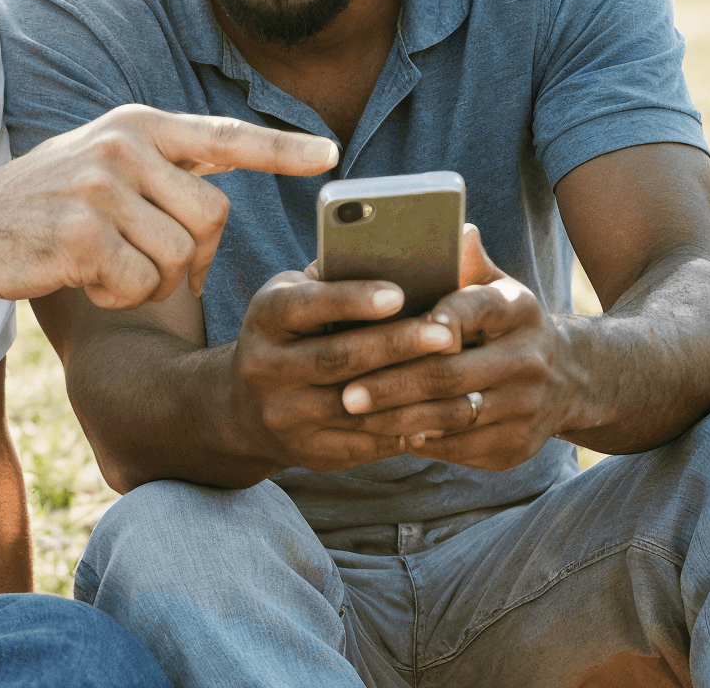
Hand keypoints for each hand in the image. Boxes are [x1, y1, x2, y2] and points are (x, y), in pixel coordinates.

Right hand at [0, 105, 337, 309]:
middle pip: (212, 218)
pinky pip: (141, 285)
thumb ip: (162, 170)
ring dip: (149, 280)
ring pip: (179, 257)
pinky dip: (119, 295)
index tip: (329, 156)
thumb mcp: (103, 165)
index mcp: (137, 125)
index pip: (225, 136)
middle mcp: (124, 145)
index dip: (281, 150)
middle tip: (143, 262)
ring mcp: (102, 187)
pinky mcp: (82, 234)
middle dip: (190, 257)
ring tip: (102, 262)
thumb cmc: (43, 206)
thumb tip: (226, 201)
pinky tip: (83, 277)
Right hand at [224, 268, 463, 471]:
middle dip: (396, 346)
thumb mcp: (299, 296)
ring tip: (462, 381)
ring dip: (413, 395)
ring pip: (357, 406)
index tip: (399, 293)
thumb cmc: (295, 332)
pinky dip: (406, 430)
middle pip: (337, 358)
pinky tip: (442, 417)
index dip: (351, 299)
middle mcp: (265, 367)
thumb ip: (340, 278)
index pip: (305, 305)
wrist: (247, 406)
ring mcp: (284, 415)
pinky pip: (365, 444)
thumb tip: (410, 256)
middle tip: (446, 335)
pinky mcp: (308, 452)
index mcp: (266, 318)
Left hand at [335, 226, 587, 470]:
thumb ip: (467, 264)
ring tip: (354, 414)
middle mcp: (529, 359)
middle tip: (346, 391)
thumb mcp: (493, 287)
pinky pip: (459, 448)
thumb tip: (458, 230)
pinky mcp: (515, 446)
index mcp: (518, 310)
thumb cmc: (503, 324)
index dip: (438, 319)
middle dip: (393, 383)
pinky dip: (419, 441)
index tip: (396, 327)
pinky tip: (384, 435)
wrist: (567, 379)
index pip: (475, 309)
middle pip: (451, 374)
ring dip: (397, 419)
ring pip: (451, 417)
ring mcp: (525, 407)